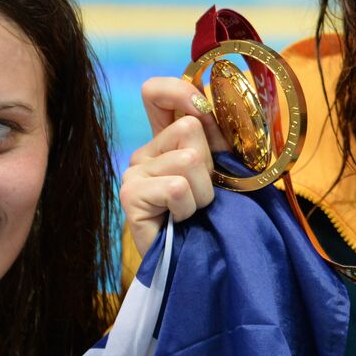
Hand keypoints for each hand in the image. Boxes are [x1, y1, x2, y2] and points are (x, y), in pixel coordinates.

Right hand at [120, 77, 229, 256]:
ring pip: (190, 158)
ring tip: (194, 211)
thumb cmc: (215, 217)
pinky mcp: (130, 195)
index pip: (156, 91)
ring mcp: (134, 172)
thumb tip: (210, 105)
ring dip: (205, 192)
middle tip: (205, 193)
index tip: (203, 111)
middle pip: (190, 125)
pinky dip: (189, 207)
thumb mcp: (225, 170)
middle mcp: (146, 151)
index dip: (181, 92)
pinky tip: (180, 221)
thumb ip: (219, 136)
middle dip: (212, 164)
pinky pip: (177, 186)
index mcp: (167, 138)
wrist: (200, 264)